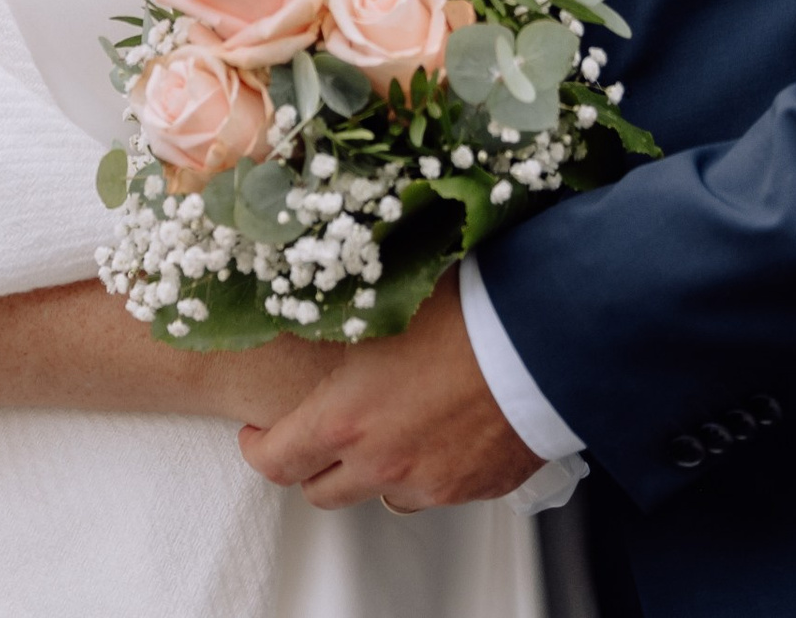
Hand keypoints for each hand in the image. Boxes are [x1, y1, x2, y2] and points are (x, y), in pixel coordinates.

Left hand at [237, 267, 544, 509]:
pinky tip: (435, 431)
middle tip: (314, 432)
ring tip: (382, 428)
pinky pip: (432, 491)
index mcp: (345, 418)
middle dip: (308, 464)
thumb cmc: (461, 312)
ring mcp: (428, 483)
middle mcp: (382, 462)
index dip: (257, 448)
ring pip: (379, 495)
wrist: (538, 342)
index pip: (275, 460)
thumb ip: (341, 322)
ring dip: (370, 470)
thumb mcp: (380, 306)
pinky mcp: (471, 489)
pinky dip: (423, 471)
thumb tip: (317, 300)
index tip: (257, 432)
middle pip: (319, 491)